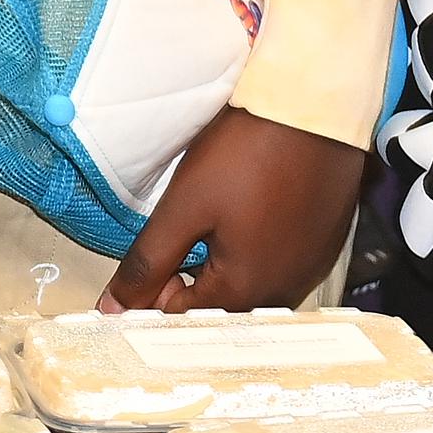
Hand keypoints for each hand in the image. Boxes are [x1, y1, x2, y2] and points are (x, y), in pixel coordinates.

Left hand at [100, 105, 365, 311]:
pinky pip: (276, 269)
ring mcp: (306, 272)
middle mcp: (282, 295)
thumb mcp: (184, 206)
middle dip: (186, 284)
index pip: (184, 319)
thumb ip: (148, 262)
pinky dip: (251, 256)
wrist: (313, 112)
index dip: (152, 292)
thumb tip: (114, 307)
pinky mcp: (319, 248)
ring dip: (219, 271)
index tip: (144, 260)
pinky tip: (241, 222)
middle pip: (219, 309)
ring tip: (205, 226)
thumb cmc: (246, 155)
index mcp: (246, 292)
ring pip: (249, 290)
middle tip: (172, 239)